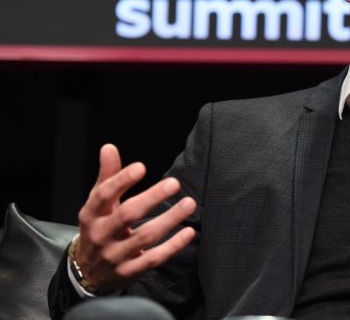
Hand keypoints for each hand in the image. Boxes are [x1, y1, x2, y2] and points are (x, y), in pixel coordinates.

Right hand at [73, 144, 196, 292]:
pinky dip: (173, 245)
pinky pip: (154, 258)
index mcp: (91, 215)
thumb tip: (109, 148)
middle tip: (174, 183)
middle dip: (151, 198)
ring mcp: (115, 255)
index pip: (104, 195)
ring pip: (145, 237)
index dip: (121, 180)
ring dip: (169, 219)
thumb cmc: (98, 229)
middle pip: (127, 215)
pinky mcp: (130, 271)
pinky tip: (189, 232)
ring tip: (189, 203)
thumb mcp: (97, 204)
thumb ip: (107, 176)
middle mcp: (101, 235)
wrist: (88, 273)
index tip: (141, 167)